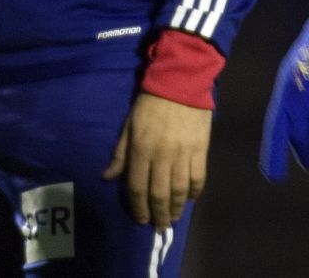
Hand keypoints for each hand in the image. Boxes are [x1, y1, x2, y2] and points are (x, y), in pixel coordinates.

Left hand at [102, 91, 211, 228]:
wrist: (180, 81)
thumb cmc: (150, 103)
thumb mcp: (128, 125)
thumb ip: (120, 154)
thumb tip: (107, 177)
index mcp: (141, 149)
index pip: (136, 186)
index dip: (137, 206)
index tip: (140, 218)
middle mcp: (161, 155)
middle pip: (159, 193)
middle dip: (157, 214)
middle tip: (158, 226)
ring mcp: (183, 153)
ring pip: (179, 190)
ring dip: (176, 208)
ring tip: (173, 218)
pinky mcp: (201, 149)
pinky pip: (199, 177)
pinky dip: (194, 192)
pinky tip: (190, 199)